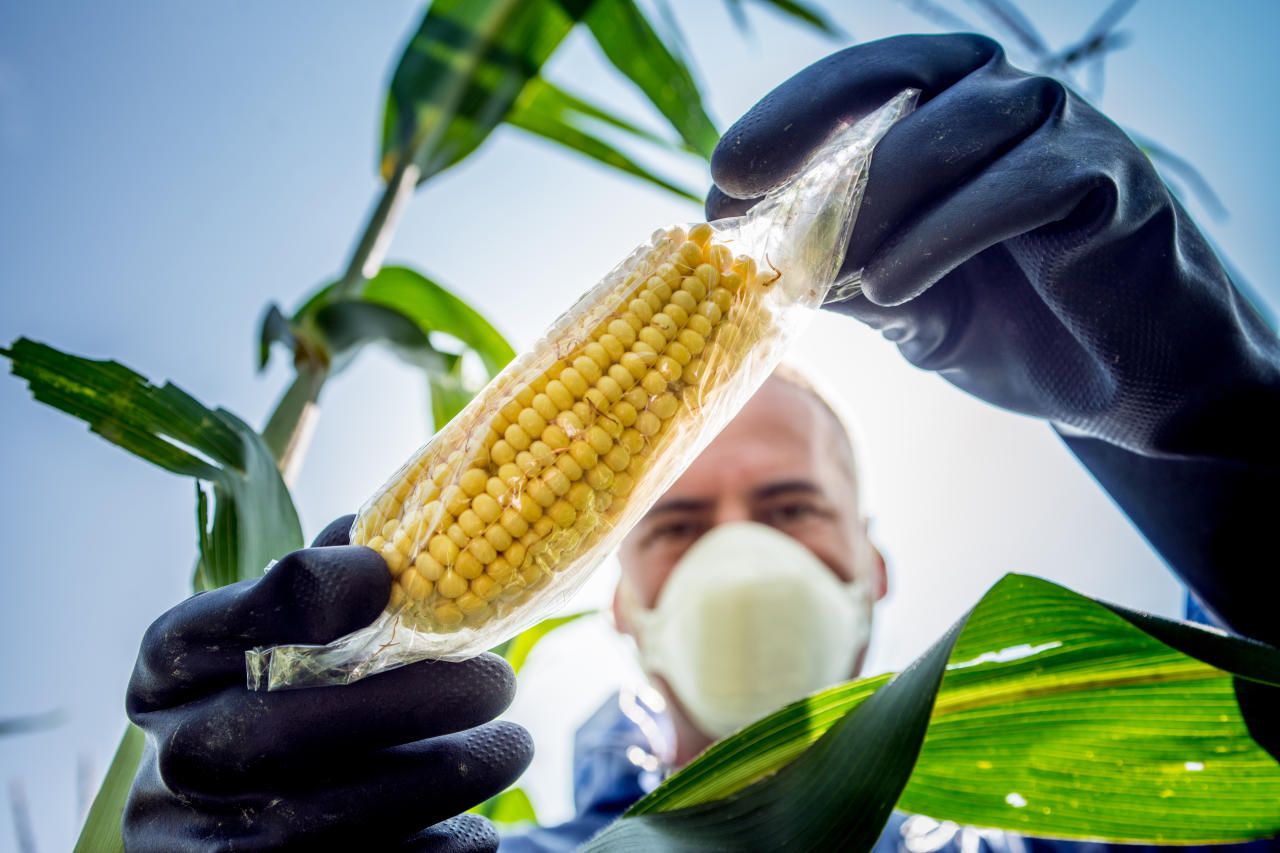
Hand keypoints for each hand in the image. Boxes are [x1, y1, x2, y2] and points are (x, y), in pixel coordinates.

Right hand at [124, 516, 531, 851]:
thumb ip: (332, 580)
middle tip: (497, 682)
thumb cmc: (288, 692)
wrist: (251, 810)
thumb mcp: (288, 631)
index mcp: (170, 669)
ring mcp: (197, 841)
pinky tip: (477, 829)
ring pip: (309, 824)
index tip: (385, 577)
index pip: (219, 627)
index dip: (302, 598)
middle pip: (270, 733)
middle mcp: (171, 756)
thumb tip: (400, 532)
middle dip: (401, 704)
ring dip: (432, 780)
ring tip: (513, 746)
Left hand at [708, 34, 1278, 460]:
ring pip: (954, 130)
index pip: (866, 81)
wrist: (1124, 386)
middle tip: (745, 205)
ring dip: (873, 199)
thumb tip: (739, 247)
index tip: (722, 172)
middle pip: (903, 92)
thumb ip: (836, 265)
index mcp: (957, 111)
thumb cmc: (1010, 328)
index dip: (790, 115)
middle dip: (815, 153)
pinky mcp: (1110, 180)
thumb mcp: (902, 297)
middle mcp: (1010, 101)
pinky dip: (942, 234)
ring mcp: (1066, 131)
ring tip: (823, 273)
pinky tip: (890, 287)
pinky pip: (1017, 185)